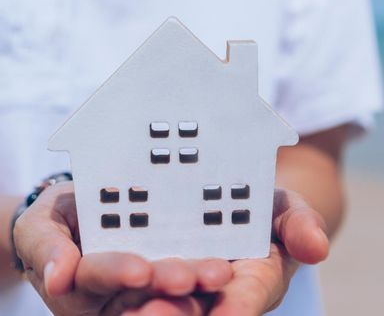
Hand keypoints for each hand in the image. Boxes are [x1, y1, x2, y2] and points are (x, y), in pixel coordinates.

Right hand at [12, 182, 232, 314]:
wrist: (89, 205)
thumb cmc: (65, 216)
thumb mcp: (42, 225)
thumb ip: (46, 247)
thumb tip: (57, 279)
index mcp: (83, 281)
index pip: (100, 276)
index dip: (118, 272)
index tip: (138, 270)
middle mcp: (118, 291)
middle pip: (144, 290)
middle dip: (167, 281)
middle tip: (188, 277)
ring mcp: (150, 286)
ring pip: (174, 290)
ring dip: (197, 282)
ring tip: (218, 273)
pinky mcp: (177, 275)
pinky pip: (194, 281)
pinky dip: (209, 276)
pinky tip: (229, 268)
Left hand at [114, 189, 329, 315]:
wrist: (225, 193)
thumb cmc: (260, 205)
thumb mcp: (284, 206)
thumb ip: (301, 224)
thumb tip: (317, 249)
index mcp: (252, 282)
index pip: (244, 301)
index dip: (236, 308)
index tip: (227, 314)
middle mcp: (211, 293)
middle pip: (191, 309)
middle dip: (172, 313)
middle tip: (150, 313)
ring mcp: (173, 286)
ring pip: (153, 302)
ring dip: (139, 304)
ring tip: (122, 304)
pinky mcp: (139, 271)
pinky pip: (121, 280)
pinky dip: (107, 278)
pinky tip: (81, 276)